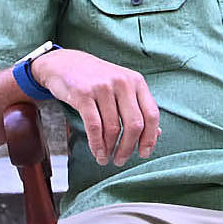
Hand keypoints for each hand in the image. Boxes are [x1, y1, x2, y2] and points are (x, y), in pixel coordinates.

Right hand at [33, 49, 161, 166]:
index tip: (144, 153)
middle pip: (134, 124)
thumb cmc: (96, 79)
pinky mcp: (83, 94)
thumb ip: (138, 107)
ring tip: (106, 158)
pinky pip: (94, 126)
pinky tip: (97, 153)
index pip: (152, 114)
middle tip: (121, 160)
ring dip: (110, 149)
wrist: (64, 63)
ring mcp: (103, 88)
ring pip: (113, 128)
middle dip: (128, 148)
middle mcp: (123, 83)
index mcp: (136, 82)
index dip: (150, 138)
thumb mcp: (122, 87)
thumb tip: (157, 133)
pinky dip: (97, 144)